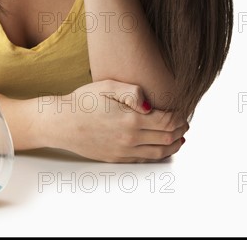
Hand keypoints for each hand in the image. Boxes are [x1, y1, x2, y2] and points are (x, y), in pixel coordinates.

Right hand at [52, 80, 188, 162]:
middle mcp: (130, 139)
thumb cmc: (82, 101)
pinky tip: (161, 148)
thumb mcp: (106, 86)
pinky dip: (158, 154)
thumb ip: (132, 92)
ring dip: (173, 145)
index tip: (182, 111)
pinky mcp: (116, 158)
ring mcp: (123, 151)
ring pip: (158, 152)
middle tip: (185, 123)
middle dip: (179, 130)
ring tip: (179, 138)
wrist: (61, 122)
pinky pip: (144, 159)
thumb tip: (150, 105)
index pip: (167, 121)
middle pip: (166, 138)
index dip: (179, 117)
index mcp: (131, 120)